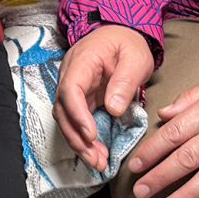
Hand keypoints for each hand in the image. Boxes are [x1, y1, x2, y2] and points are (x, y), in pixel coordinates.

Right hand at [56, 24, 155, 170]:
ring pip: (65, 119)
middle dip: (76, 137)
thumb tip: (113, 109)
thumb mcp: (136, 57)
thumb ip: (125, 81)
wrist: (121, 35)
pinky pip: (75, 121)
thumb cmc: (128, 44)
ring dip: (78, 143)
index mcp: (82, 61)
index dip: (77, 114)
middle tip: (96, 159)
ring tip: (98, 162)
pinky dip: (84, 139)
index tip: (91, 135)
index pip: (70, 89)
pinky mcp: (80, 99)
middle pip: (62, 109)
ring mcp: (73, 88)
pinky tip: (97, 154)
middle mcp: (70, 75)